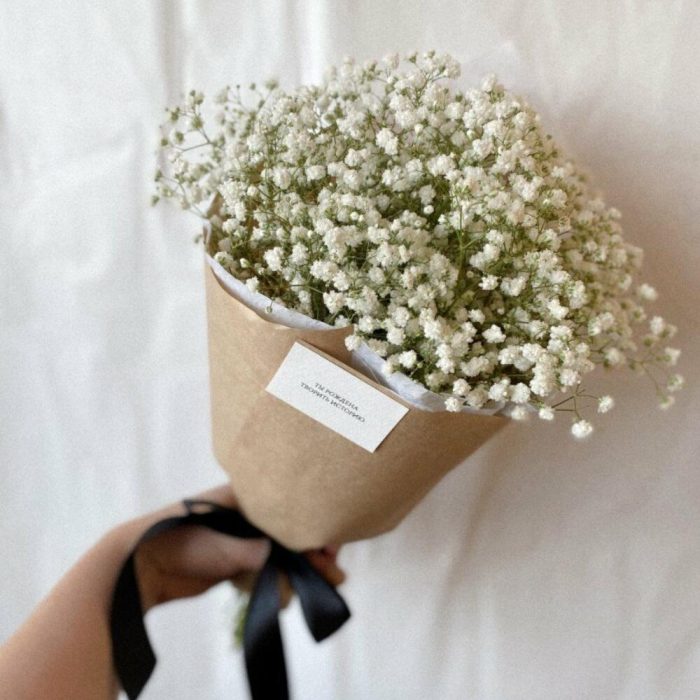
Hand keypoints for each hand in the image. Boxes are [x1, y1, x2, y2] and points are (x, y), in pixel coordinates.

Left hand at [120, 485, 344, 610]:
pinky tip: (281, 599)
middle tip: (334, 575)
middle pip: (289, 536)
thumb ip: (254, 551)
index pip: (290, 510)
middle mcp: (246, 516)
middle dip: (309, 557)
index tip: (330, 547)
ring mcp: (239, 541)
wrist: (139, 565)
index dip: (312, 528)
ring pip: (278, 558)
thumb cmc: (179, 539)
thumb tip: (283, 563)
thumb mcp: (221, 543)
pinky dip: (273, 586)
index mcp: (246, 497)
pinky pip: (262, 575)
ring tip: (315, 590)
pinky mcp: (232, 565)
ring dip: (295, 575)